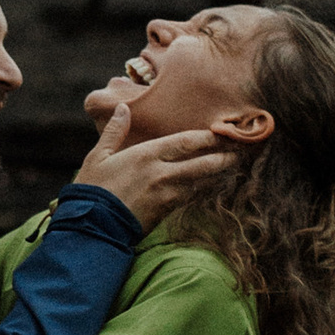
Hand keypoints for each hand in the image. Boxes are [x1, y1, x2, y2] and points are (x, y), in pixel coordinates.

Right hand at [70, 94, 230, 225]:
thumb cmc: (92, 190)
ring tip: (234, 165)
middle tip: (242, 150)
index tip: (224, 131)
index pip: (186, 142)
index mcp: (145, 155)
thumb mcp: (98, 156)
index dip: (208, 137)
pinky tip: (211, 185)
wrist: (92, 227)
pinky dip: (203, 189)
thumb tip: (122, 108)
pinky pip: (191, 197)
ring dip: (218, 173)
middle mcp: (161, 173)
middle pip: (202, 162)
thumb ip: (114, 131)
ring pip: (201, 181)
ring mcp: (166, 194)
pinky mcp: (166, 212)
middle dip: (224, 156)